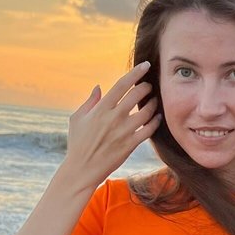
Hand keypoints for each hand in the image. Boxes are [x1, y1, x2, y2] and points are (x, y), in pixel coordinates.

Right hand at [63, 61, 160, 188]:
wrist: (82, 169)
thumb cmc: (78, 143)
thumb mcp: (77, 119)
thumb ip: (90, 102)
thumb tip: (99, 88)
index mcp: (100, 109)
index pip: (122, 84)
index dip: (136, 72)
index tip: (146, 65)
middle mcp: (113, 118)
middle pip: (137, 95)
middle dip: (146, 87)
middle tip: (149, 86)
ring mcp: (123, 131)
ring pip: (146, 111)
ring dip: (153, 103)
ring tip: (154, 101)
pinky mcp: (130, 145)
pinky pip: (148, 130)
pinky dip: (155, 121)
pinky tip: (157, 117)